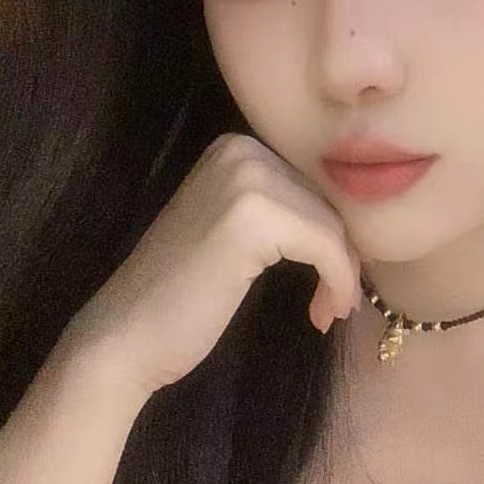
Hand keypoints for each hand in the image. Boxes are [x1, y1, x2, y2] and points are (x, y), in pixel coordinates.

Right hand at [65, 133, 362, 394]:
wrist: (126, 335)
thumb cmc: (183, 297)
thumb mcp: (237, 236)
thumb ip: (281, 214)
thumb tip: (356, 227)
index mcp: (234, 148)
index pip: (313, 187)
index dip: (332, 238)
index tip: (331, 285)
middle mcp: (238, 150)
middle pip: (326, 203)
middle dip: (340, 257)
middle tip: (332, 304)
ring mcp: (242, 178)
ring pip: (331, 226)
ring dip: (342, 275)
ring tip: (327, 312)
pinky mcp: (251, 217)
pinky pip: (326, 247)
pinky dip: (338, 283)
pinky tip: (323, 314)